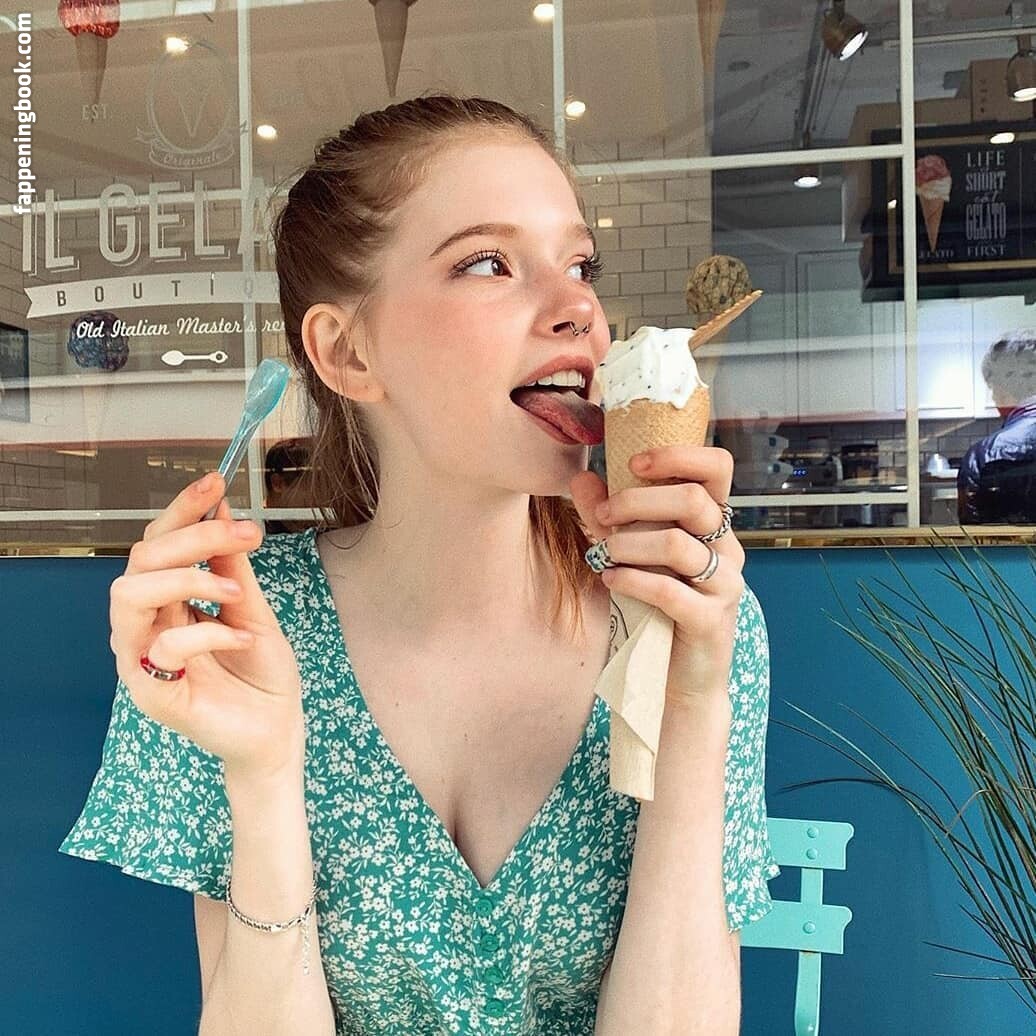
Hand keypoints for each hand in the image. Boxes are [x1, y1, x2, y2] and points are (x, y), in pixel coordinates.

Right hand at [109, 472, 305, 780]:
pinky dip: (209, 634)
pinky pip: (162, 646)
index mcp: (167, 601)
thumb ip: (232, 565)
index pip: (157, 542)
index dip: (182, 510)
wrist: (277, 730)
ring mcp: (141, 659)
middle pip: (140, 559)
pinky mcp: (152, 692)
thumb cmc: (262, 673)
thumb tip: (222, 508)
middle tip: (247, 535)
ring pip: (130, 595)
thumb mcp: (252, 608)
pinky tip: (243, 640)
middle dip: (194, 537)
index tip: (215, 482)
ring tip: (237, 591)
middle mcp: (145, 624)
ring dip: (188, 579)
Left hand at [570, 446, 744, 702]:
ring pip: (677, 544)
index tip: (634, 463)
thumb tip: (580, 476)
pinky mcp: (710, 619)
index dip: (678, 455)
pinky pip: (669, 590)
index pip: (716, 467)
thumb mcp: (631, 554)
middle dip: (637, 501)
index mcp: (713, 523)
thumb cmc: (657, 607)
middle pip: (692, 499)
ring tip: (602, 553)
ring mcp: (723, 584)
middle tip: (602, 515)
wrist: (678, 676)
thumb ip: (607, 516)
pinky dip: (631, 580)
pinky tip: (609, 579)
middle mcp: (726, 547)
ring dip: (628, 544)